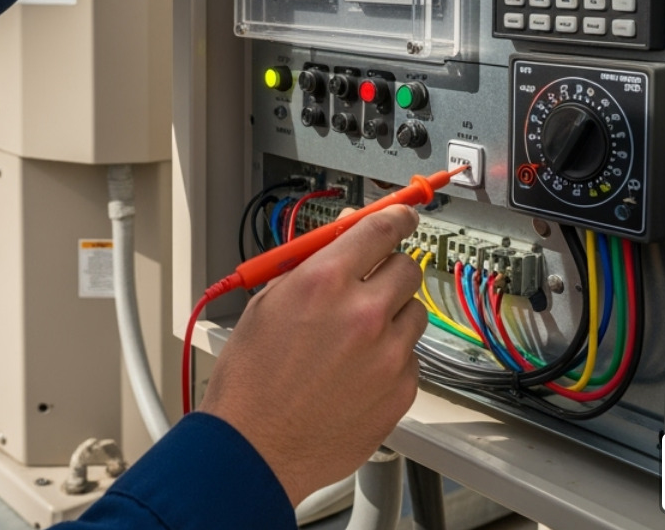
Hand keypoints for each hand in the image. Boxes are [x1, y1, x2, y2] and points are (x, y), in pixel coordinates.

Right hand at [200, 205, 426, 504]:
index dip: (397, 216)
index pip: (382, 228)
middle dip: (389, 270)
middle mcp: (363, 313)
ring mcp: (387, 355)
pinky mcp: (400, 391)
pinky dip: (391, 358)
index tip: (404, 215)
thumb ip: (311, 265)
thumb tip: (343, 238)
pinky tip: (357, 372)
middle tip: (369, 285)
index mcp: (325, 282)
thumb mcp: (267, 302)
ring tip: (355, 339)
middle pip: (407, 267)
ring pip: (414, 313)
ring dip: (392, 317)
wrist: (253, 449)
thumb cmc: (250, 382)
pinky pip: (411, 358)